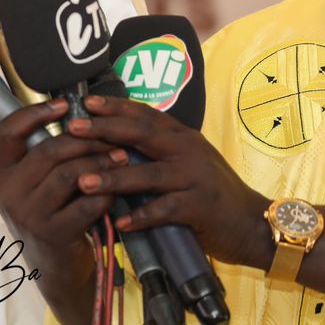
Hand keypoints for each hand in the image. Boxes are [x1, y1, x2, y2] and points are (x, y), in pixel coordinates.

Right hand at [0, 100, 127, 272]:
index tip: (64, 105)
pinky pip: (87, 203)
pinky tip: (118, 189)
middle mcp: (8, 193)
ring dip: (101, 163)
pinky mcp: (54, 233)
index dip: (34, 113)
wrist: (54, 267)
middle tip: (111, 136)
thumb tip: (74, 114)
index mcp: (0, 174)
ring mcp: (29, 214)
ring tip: (121, 157)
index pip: (7, 132)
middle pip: (47, 151)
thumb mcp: (32, 185)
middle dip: (85, 140)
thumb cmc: (49, 215)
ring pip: (70, 174)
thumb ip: (41, 155)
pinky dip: (107, 193)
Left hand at [68, 94, 271, 268]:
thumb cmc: (210, 191)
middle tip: (72, 129)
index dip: (114, 106)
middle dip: (104, 130)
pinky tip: (120, 221)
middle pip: (141, 134)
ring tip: (82, 182)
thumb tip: (110, 144)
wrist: (252, 222)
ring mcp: (196, 177)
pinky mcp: (201, 206)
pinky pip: (166, 210)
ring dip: (113, 178)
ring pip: (148, 174)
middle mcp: (188, 149)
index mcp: (181, 136)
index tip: (86, 102)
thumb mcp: (185, 161)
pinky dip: (142, 216)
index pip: (144, 114)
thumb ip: (156, 150)